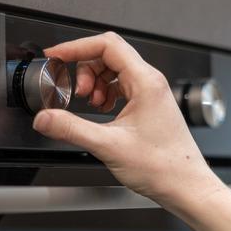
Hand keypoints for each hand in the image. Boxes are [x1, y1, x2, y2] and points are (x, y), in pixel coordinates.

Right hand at [33, 32, 223, 209]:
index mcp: (145, 82)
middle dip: (85, 71)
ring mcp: (151, 93)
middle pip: (108, 56)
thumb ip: (72, 129)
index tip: (57, 56)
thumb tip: (45, 118)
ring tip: (89, 105)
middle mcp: (150, 83)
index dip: (76, 47)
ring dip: (95, 83)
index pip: (106, 45)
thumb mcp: (109, 146)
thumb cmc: (162, 166)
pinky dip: (105, 94)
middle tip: (76, 94)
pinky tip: (101, 112)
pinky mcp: (149, 106)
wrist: (185, 186)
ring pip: (114, 72)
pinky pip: (122, 87)